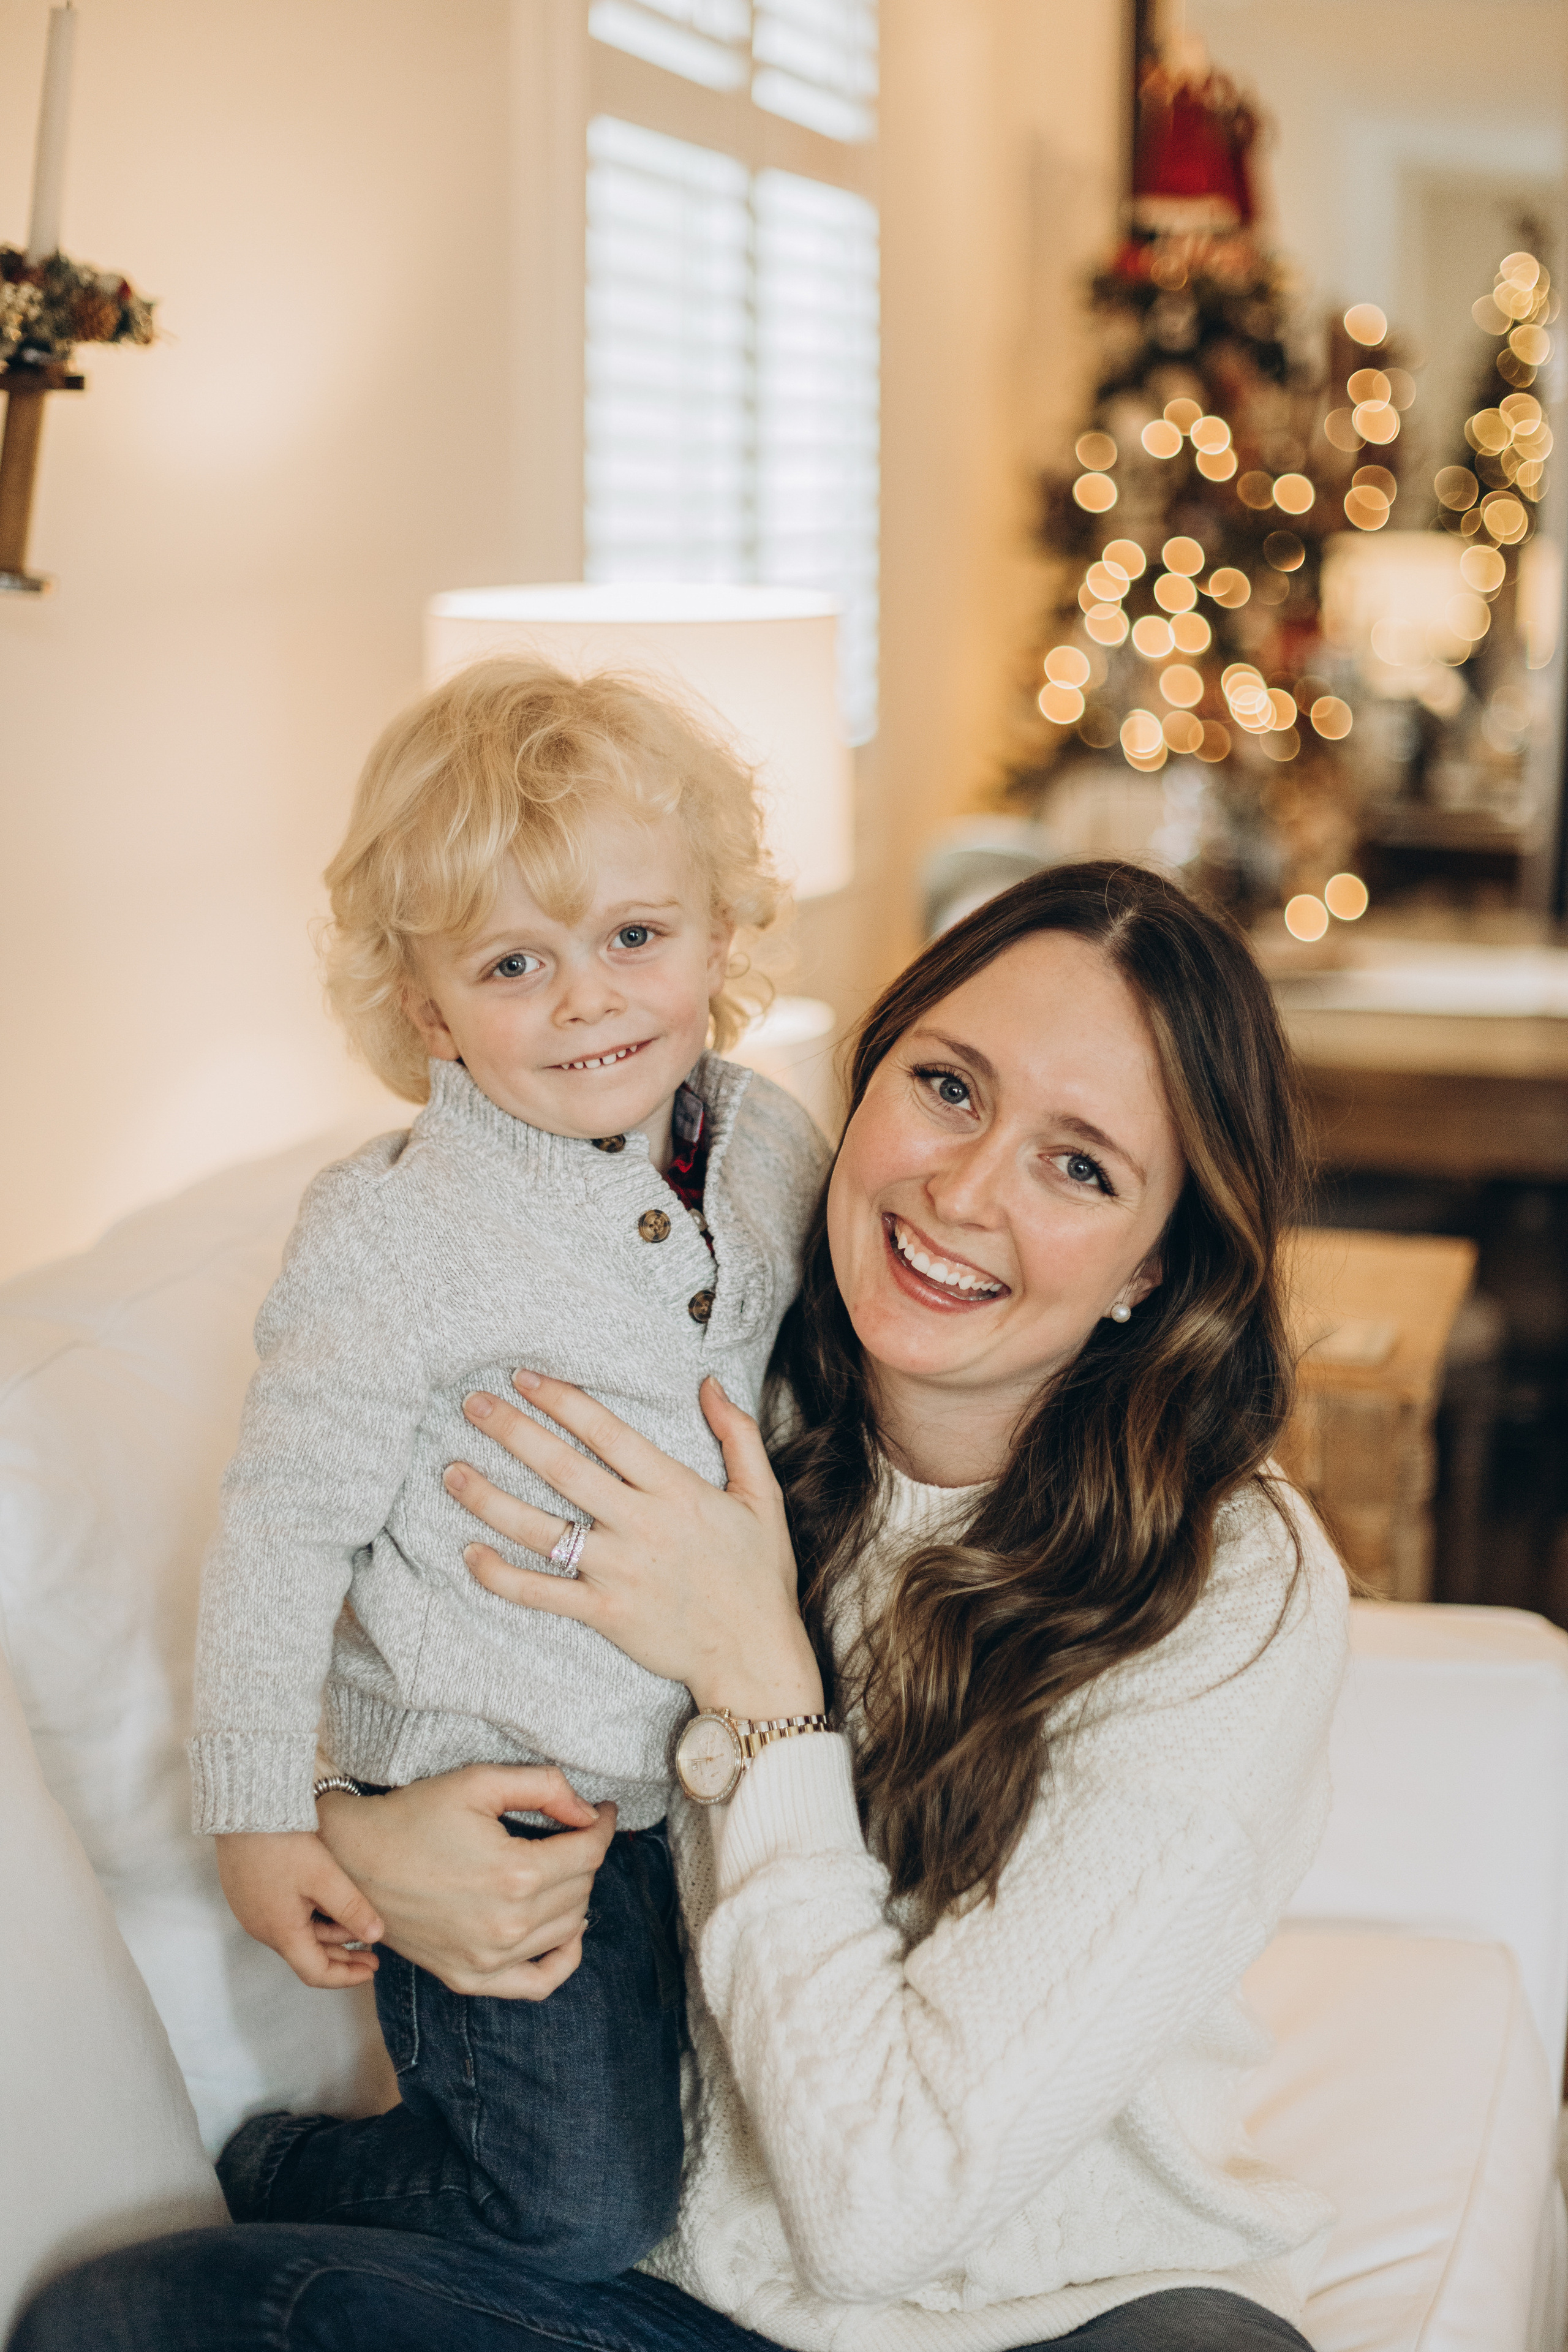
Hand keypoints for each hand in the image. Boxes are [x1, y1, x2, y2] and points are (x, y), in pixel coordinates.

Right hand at [215, 1830, 384, 1989]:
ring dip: (328, 1935)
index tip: (373, 1969)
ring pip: (297, 1934)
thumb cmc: (281, 1844)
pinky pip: (284, 1917)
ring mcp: (252, 1911)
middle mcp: (262, 1929)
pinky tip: (328, 1905)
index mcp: (280, 1933)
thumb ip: (351, 1908)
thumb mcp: (324, 1876)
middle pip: (306, 1955)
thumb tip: (377, 1936)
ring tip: (358, 1925)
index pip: (315, 1972)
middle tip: (372, 1954)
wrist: (242, 1810)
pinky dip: (310, 1920)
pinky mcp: (249, 1893)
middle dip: (342, 1957)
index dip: (346, 1977)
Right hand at [314, 1765, 615, 1999]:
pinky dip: (562, 1960)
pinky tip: (566, 1932)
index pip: (588, 1853)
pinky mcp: (468, 1979)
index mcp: (514, 1874)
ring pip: (568, 1930)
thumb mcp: (479, 1781)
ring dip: (575, 1895)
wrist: (353, 1859)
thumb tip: (589, 1813)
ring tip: (563, 1868)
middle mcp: (507, 1926)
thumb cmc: (413, 1815)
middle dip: (585, 1855)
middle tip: (573, 1831)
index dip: (602, 1826)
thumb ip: (545, 1787)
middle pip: (581, 1889)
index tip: (603, 1811)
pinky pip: (538, 1984)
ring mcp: (487, 1960)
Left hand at [444, 1371, 824, 1720]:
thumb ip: (737, 1435)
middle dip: (512, 1431)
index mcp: (675, 1490)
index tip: (524, 1377)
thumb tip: (709, 1383)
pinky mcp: (604, 1613)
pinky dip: (500, 1576)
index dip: (562, 1400)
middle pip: (563, 1469)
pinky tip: (469, 1554)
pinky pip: (540, 1593)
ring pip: (540, 1529)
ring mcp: (618, 1571)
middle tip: (472, 1404)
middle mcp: (641, 1525)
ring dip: (489, 1499)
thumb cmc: (757, 1574)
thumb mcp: (762, 1496)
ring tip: (451, 1471)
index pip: (607, 1433)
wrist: (755, 1654)